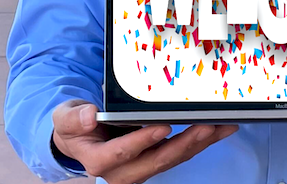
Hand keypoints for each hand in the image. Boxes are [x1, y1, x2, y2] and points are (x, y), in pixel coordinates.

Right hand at [51, 100, 237, 183]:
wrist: (81, 141)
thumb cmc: (75, 128)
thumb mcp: (66, 119)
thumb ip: (74, 118)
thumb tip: (89, 116)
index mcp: (99, 161)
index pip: (124, 152)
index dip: (143, 140)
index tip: (162, 127)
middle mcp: (123, 171)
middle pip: (157, 160)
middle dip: (184, 144)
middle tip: (205, 126)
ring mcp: (141, 169)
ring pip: (174, 158)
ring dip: (199, 143)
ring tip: (221, 126)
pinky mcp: (155, 162)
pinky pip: (180, 154)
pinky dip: (200, 142)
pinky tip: (218, 129)